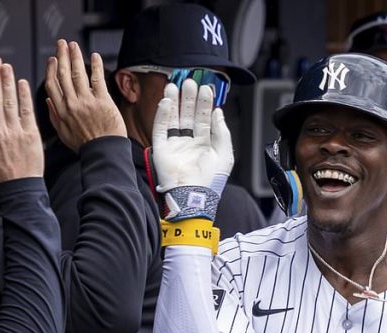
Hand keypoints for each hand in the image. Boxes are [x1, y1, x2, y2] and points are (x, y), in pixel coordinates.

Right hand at [44, 39, 125, 151]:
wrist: (103, 152)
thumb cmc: (86, 145)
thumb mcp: (63, 134)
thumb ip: (54, 116)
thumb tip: (48, 101)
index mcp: (61, 111)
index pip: (52, 85)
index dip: (51, 70)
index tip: (51, 60)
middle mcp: (72, 104)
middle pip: (63, 74)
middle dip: (61, 56)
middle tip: (61, 44)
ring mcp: (87, 101)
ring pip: (77, 73)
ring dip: (75, 56)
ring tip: (74, 45)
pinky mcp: (102, 100)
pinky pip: (97, 79)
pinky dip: (95, 66)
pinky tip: (94, 56)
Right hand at [151, 79, 232, 220]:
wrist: (194, 196)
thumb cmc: (211, 180)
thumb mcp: (225, 153)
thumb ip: (222, 132)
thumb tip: (218, 112)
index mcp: (205, 144)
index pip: (204, 118)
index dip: (205, 103)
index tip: (206, 88)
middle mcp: (189, 143)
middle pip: (188, 115)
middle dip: (189, 99)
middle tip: (190, 82)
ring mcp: (175, 145)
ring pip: (174, 119)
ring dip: (174, 102)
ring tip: (175, 85)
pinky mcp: (162, 149)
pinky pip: (161, 128)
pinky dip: (163, 114)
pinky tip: (167, 102)